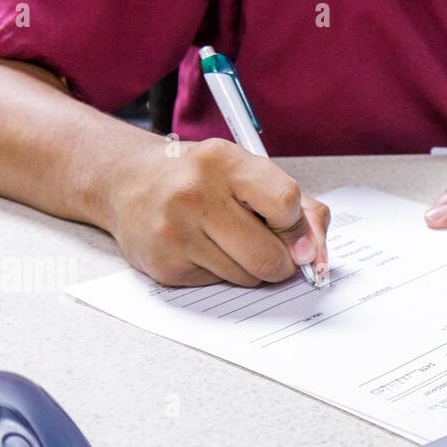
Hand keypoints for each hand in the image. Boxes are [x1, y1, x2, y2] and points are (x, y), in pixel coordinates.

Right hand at [102, 137, 329, 286]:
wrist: (129, 183)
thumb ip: (298, 207)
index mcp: (224, 162)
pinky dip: (224, 272)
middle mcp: (194, 195)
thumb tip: (316, 255)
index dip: (297, 225)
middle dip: (283, 260)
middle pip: (269, 255)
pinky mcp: (164, 265)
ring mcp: (175, 233)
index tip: (294, 230)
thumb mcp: (249, 171)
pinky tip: (205, 248)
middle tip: (273, 248)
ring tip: (231, 240)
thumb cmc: (201, 177)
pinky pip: (219, 285)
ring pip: (248, 276)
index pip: (285, 203)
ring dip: (253, 267)